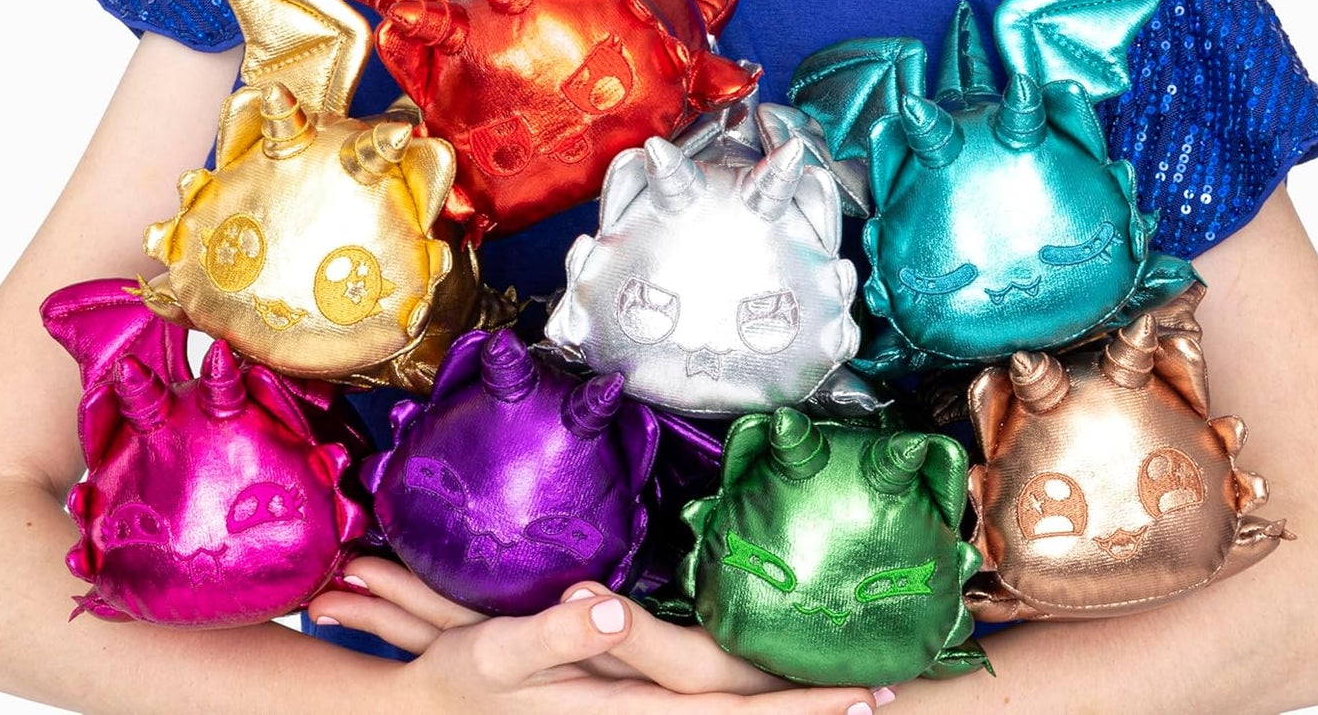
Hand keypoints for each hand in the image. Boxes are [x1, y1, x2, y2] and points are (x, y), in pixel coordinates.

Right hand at [308, 557, 890, 711]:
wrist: (426, 712)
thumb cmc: (460, 681)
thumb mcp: (498, 654)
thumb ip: (556, 639)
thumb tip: (613, 612)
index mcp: (632, 712)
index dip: (804, 710)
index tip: (871, 693)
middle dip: (817, 711)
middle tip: (891, 689)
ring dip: (788, 707)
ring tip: (851, 688)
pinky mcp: (626, 709)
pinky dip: (744, 706)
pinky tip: (763, 690)